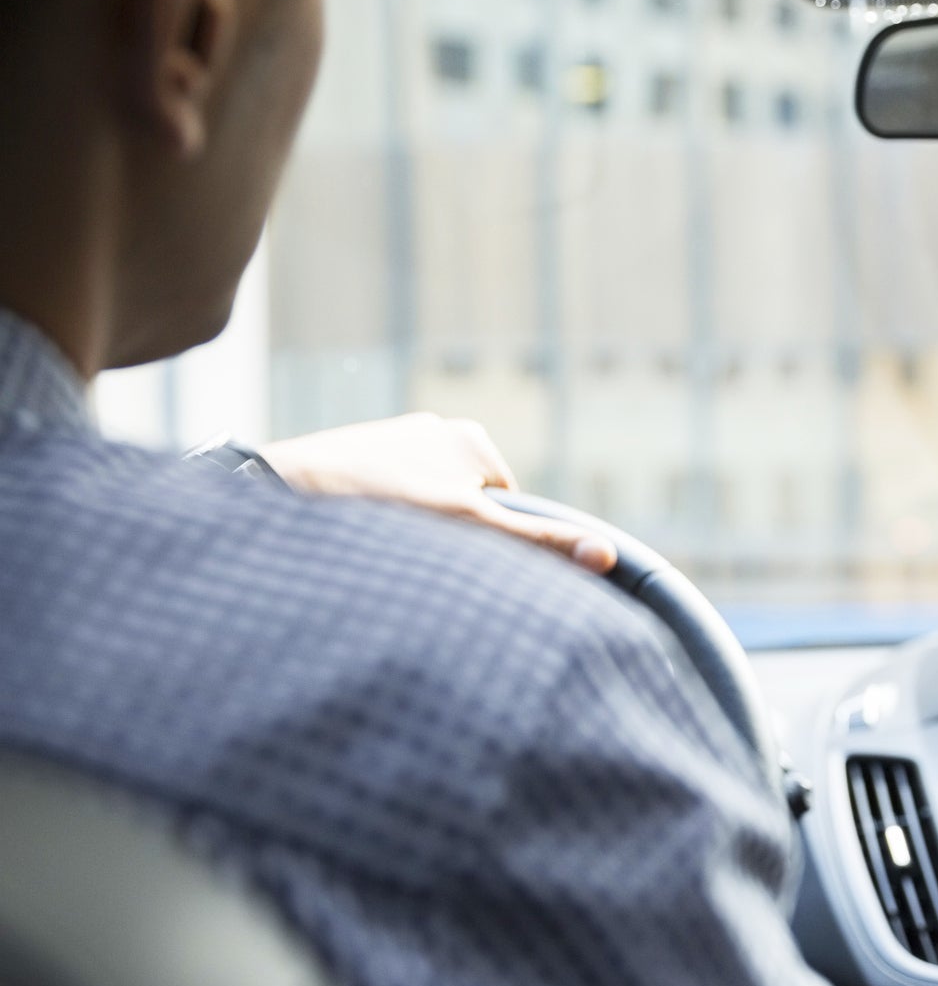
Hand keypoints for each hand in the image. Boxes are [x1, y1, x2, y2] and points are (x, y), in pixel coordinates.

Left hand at [261, 414, 618, 574]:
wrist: (284, 490)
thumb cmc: (384, 506)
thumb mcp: (474, 529)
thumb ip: (540, 543)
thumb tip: (606, 556)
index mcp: (471, 437)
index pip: (506, 501)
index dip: (492, 536)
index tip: (463, 556)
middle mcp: (432, 429)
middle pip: (464, 499)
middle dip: (450, 529)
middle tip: (420, 556)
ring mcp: (388, 439)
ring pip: (422, 501)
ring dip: (410, 526)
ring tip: (383, 545)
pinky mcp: (350, 455)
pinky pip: (382, 497)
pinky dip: (376, 518)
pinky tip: (356, 536)